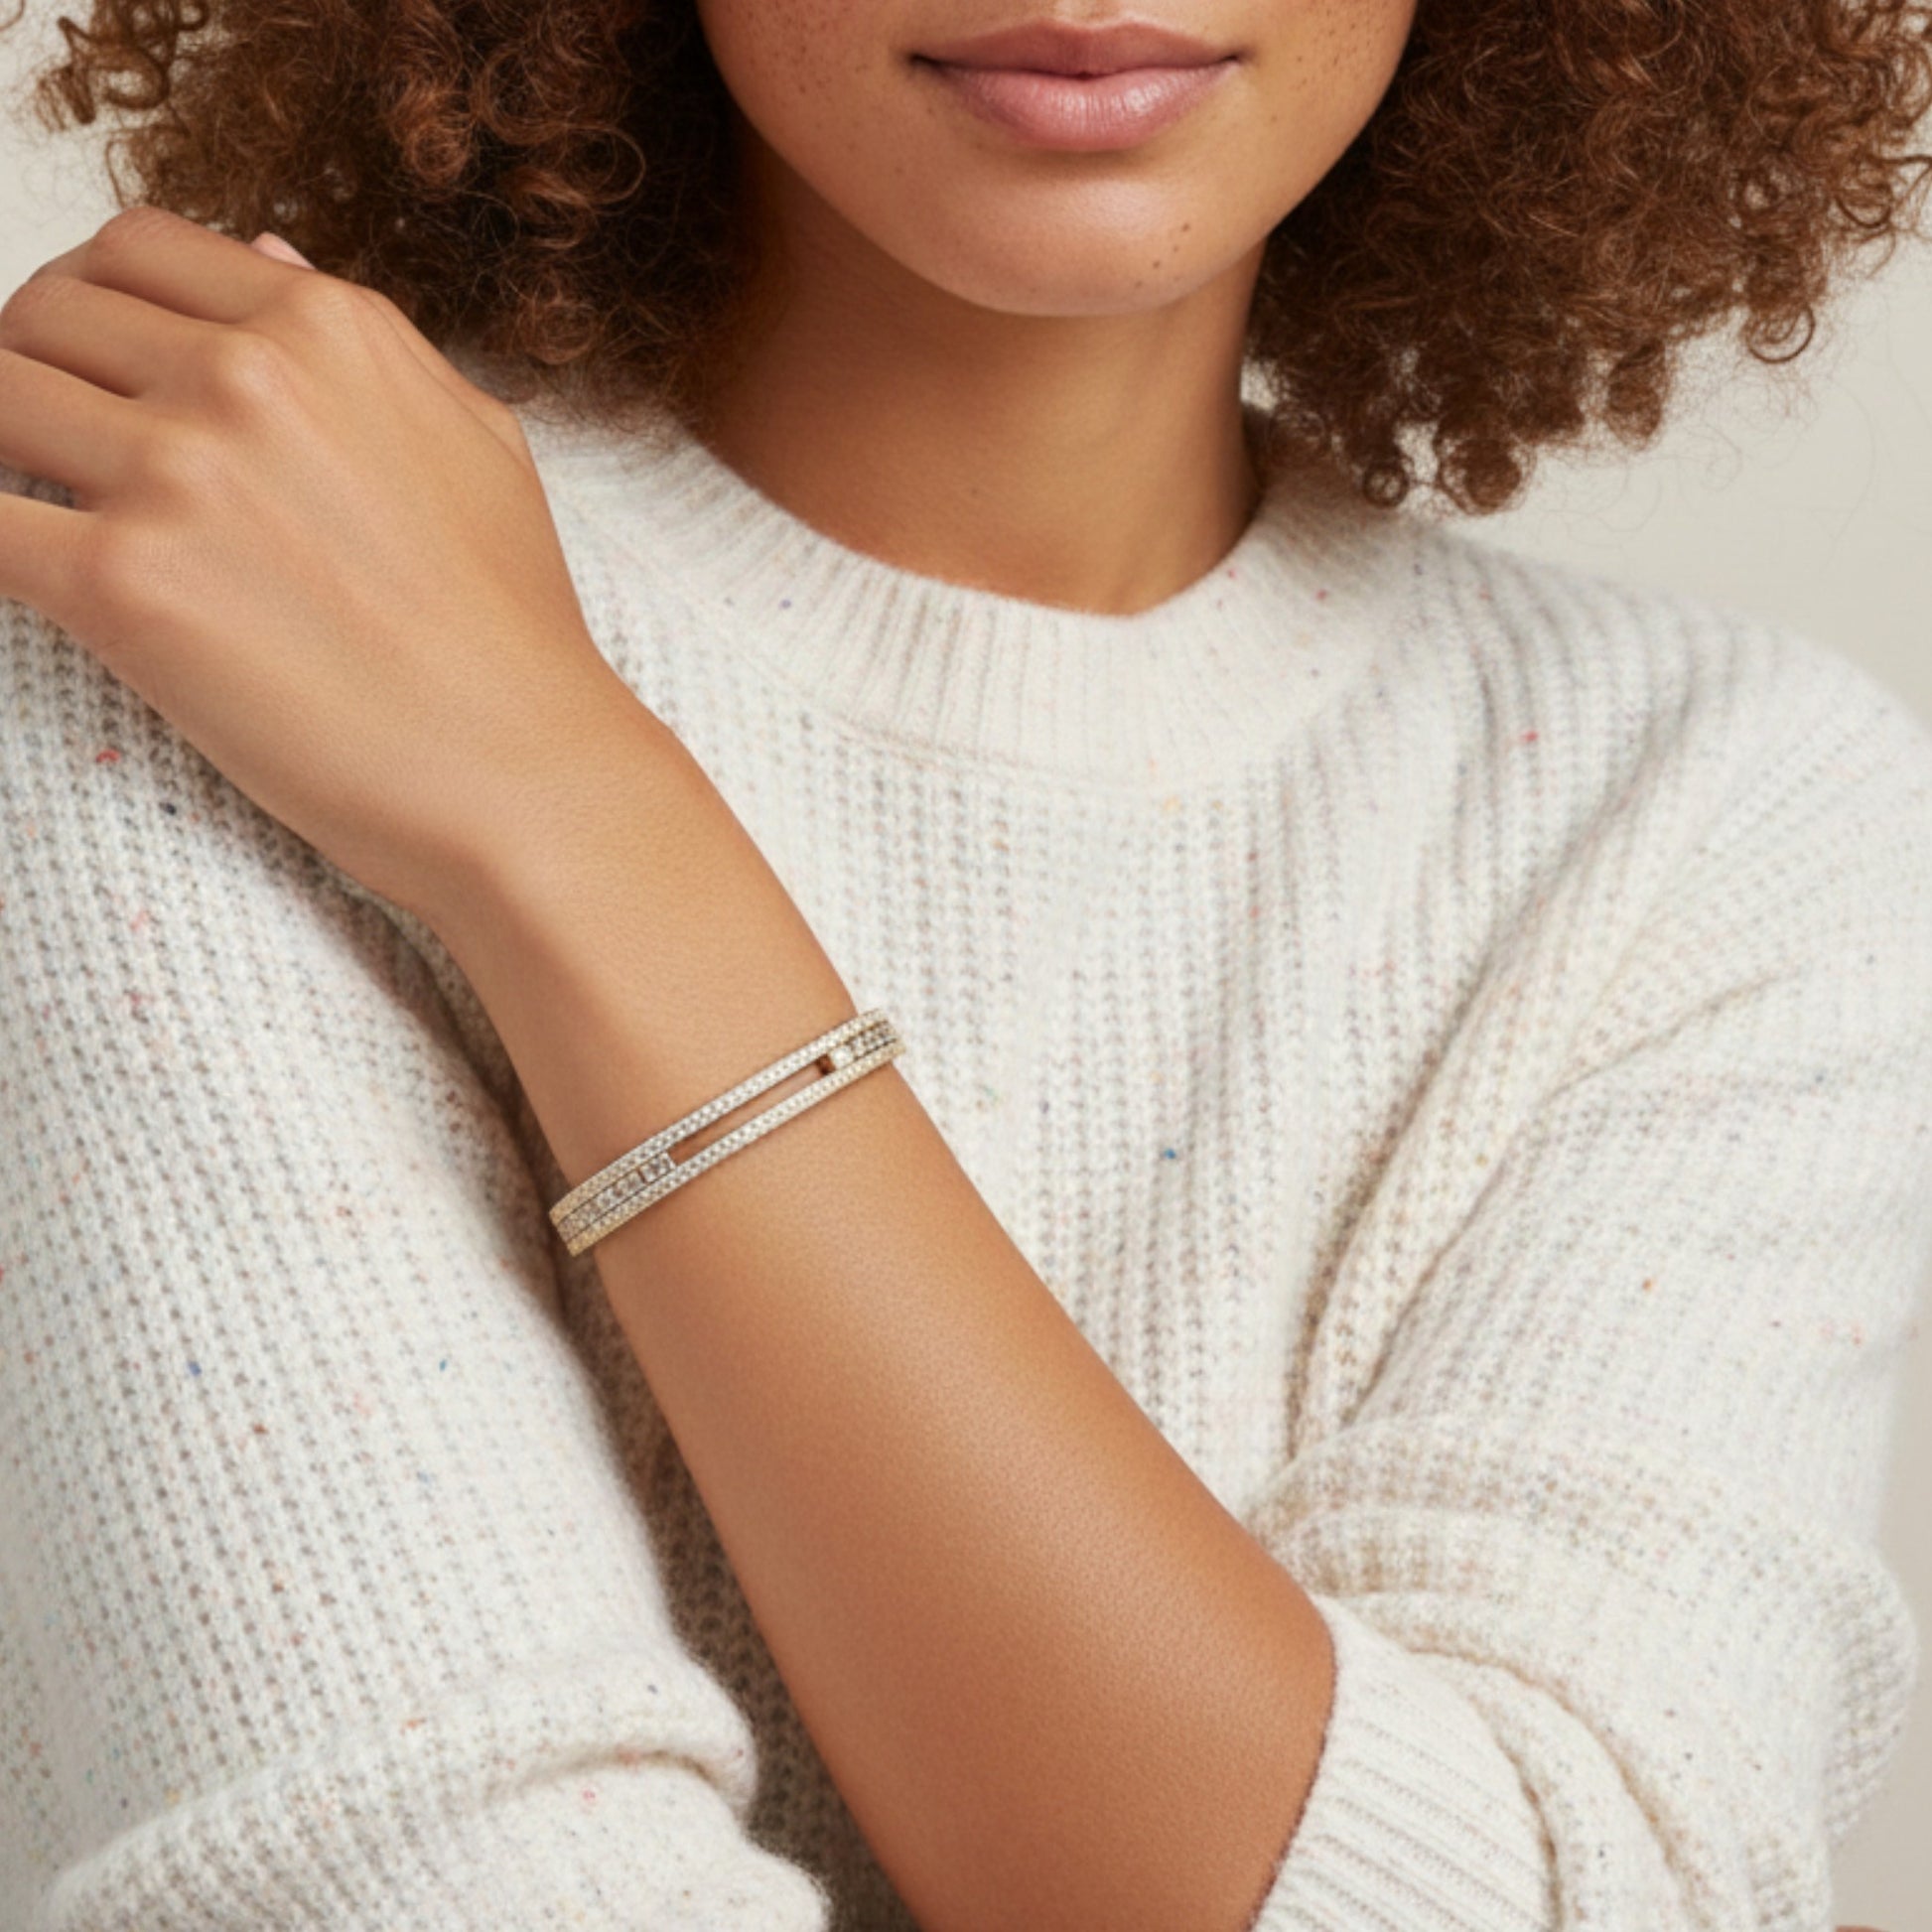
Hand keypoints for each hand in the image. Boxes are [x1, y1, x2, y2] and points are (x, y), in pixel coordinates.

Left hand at [0, 206, 646, 921]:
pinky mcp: (122, 583)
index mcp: (328, 329)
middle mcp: (245, 377)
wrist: (522, 776)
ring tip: (53, 526)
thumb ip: (372, 350)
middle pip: (43, 318)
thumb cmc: (514, 633)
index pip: (134, 251)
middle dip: (33, 376)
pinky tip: (37, 577)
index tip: (97, 367)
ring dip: (2, 462)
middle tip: (57, 455)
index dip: (94, 303)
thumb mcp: (479, 444)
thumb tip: (268, 257)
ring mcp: (178, 473)